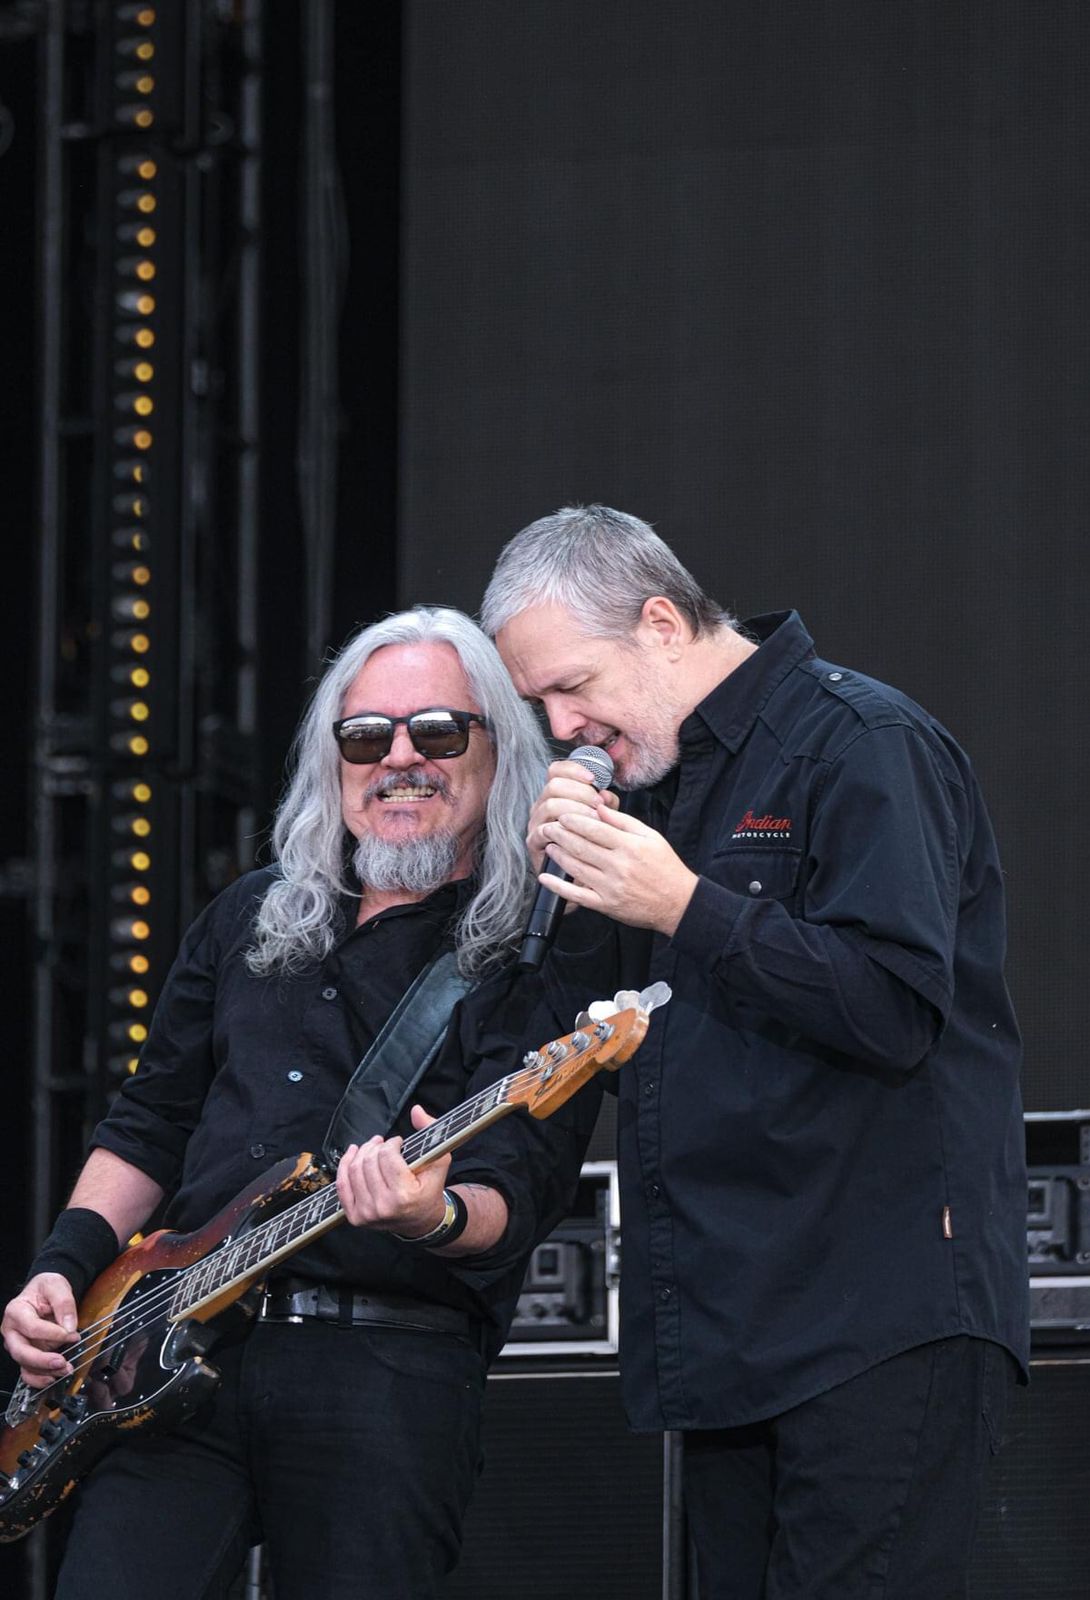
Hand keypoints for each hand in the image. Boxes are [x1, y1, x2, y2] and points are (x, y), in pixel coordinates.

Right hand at [2, 1273, 78, 1388]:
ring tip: (64, 1370)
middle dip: (42, 1360)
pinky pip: (27, 1371)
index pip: (32, 1327)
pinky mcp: (26, 1354)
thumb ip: (64, 1303)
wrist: (46, 1293)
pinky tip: (52, 1378)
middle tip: (62, 1362)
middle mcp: (12, 1331)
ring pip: (25, 1364)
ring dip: (44, 1372)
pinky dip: (38, 1379)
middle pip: (21, 1351)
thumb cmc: (47, 1288)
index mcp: (16, 1311)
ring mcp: (17, 1344)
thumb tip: (69, 1326)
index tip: (72, 1334)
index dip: (52, 1334)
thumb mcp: (56, 1285)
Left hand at [335, 1104, 451, 1237]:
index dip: (392, 1143)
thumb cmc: (430, 1190)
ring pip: (354, 1170)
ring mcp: (366, 1214)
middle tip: (384, 1144)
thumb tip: (415, 1111)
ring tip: (372, 1148)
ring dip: (362, 1153)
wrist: (422, 1221)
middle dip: (376, 1147)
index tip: (398, 1143)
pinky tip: (353, 1154)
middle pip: (368, 1162)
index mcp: (404, 1196)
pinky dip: (345, 1165)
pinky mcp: (355, 1217)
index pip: (387, 1156)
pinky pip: (342, 1185)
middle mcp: (383, 1207)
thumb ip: (430, 1131)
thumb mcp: (440, 1160)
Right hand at [527, 759, 619, 872]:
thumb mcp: (603, 819)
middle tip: (597, 805)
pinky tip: (577, 835)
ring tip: (593, 821)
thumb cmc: (591, 845)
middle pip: (554, 785)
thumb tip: (606, 796)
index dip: (574, 770)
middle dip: (580, 792)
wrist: (580, 876)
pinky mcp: (533, 842)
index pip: (556, 770)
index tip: (593, 778)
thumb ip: (605, 805)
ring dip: (575, 810)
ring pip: (550, 805)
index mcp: (556, 795)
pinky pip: (543, 830)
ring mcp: (536, 823)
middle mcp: (543, 805)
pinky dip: (562, 830)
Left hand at [538, 801, 698, 935]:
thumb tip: (599, 807)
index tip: (562, 815)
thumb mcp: (651, 837)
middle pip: (581, 846)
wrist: (677, 903)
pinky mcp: (606, 905)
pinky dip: (558, 886)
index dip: (575, 821)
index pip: (595, 829)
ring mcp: (610, 887)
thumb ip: (623, 821)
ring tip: (548, 844)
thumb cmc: (665, 867)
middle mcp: (618, 866)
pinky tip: (545, 878)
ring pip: (576, 867)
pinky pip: (577, 895)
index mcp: (629, 847)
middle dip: (561, 834)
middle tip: (548, 826)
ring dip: (558, 855)